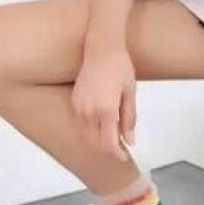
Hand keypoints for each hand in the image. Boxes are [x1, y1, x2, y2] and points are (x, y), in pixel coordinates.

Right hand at [70, 46, 136, 162]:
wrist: (102, 48)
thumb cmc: (120, 67)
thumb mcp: (130, 92)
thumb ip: (129, 119)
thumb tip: (129, 140)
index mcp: (106, 110)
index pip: (108, 144)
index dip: (117, 154)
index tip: (124, 156)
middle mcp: (89, 112)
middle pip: (96, 143)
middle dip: (108, 148)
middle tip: (121, 146)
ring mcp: (79, 107)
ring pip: (86, 135)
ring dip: (98, 140)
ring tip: (112, 135)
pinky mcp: (74, 101)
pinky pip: (80, 124)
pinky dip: (90, 129)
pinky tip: (101, 124)